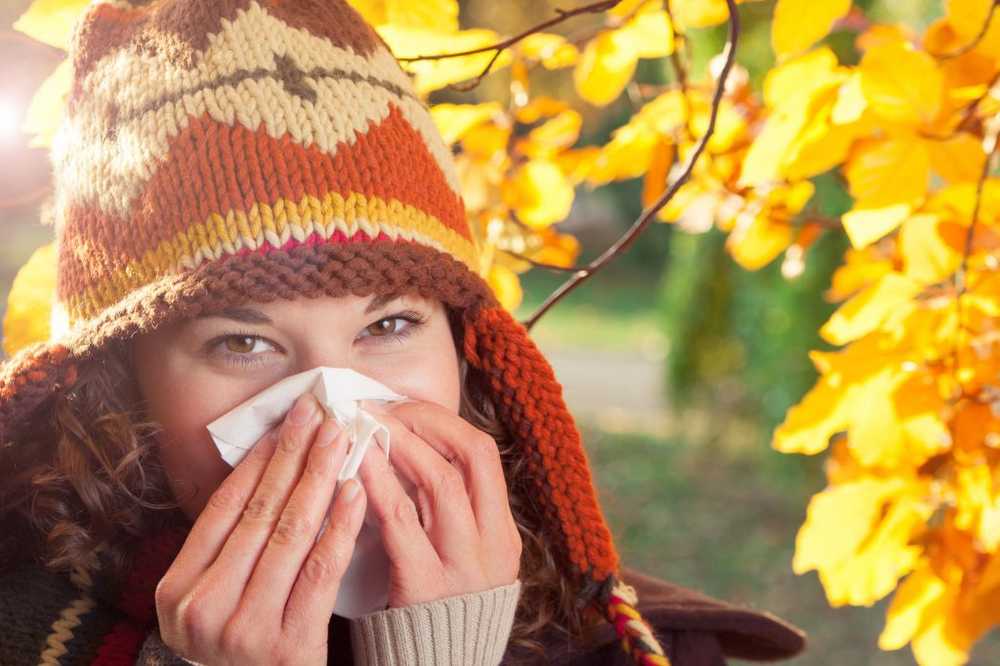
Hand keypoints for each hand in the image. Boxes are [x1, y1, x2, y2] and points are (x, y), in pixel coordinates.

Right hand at [155, 394, 365, 664]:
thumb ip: (230, 549)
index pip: (225, 507)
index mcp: (177, 591)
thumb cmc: (243, 645)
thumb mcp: (215, 601)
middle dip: (295, 456)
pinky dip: (340, 527)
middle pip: (259, 513)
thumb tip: (270, 465)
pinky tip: (356, 491)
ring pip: (289, 535)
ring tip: (342, 439)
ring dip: (319, 478)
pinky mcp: (288, 645)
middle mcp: (202, 608)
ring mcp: (244, 628)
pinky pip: (320, 571)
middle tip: (321, 413)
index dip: (261, 459)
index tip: (289, 420)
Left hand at [358, 399, 521, 607]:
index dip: (443, 422)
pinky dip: (378, 485)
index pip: (483, 454)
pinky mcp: (426, 587)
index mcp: (502, 533)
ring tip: (363, 426)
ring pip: (439, 483)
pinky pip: (402, 523)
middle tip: (378, 408)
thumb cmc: (437, 609)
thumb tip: (404, 448)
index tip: (403, 407)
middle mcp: (492, 544)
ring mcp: (464, 566)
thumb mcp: (458, 557)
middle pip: (468, 457)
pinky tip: (354, 467)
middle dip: (421, 423)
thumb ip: (441, 511)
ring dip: (398, 445)